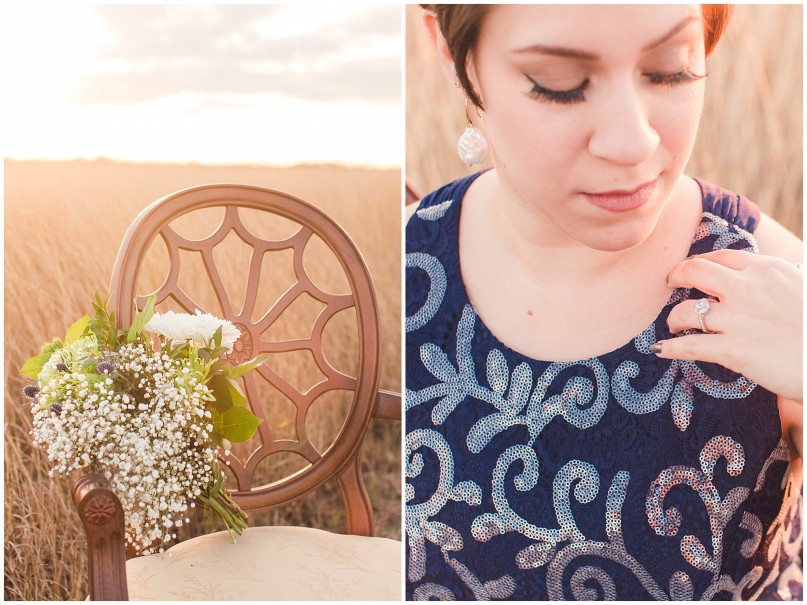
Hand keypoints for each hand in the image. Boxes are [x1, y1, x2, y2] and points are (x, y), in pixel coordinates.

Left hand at [653, 249, 802, 400]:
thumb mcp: (800, 288)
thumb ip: (775, 281)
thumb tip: (757, 278)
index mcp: (766, 269)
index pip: (720, 257)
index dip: (699, 263)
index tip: (691, 271)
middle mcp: (747, 288)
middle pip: (693, 271)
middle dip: (675, 277)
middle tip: (669, 285)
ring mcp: (737, 318)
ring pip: (684, 311)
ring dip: (672, 319)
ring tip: (672, 327)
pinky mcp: (733, 349)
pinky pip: (689, 346)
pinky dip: (670, 348)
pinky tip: (661, 350)